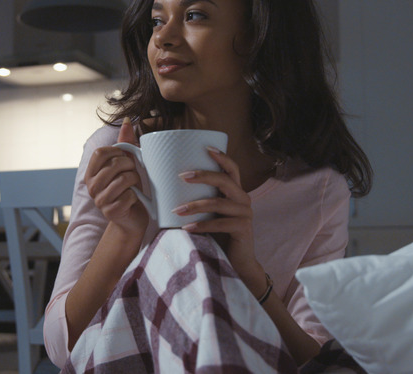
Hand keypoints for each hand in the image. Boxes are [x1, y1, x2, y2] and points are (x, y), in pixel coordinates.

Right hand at [84, 118, 148, 237]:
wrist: (132, 219)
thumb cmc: (129, 189)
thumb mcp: (127, 165)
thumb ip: (125, 144)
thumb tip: (129, 120)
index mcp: (91, 173)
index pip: (100, 153)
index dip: (117, 152)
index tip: (125, 157)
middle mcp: (91, 186)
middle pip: (113, 165)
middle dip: (130, 165)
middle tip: (134, 172)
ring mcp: (100, 201)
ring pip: (122, 180)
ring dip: (135, 180)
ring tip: (135, 185)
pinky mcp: (111, 212)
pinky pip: (129, 196)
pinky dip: (136, 196)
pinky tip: (134, 199)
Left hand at [174, 147, 265, 293]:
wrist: (235, 264)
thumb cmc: (217, 236)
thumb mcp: (209, 215)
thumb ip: (200, 200)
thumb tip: (167, 188)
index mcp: (236, 192)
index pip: (232, 169)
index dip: (222, 157)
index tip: (206, 147)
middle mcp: (243, 199)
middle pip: (224, 180)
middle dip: (203, 175)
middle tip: (182, 176)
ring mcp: (245, 214)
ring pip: (218, 204)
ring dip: (195, 206)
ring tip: (176, 211)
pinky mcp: (243, 229)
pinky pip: (220, 224)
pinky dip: (201, 225)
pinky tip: (186, 228)